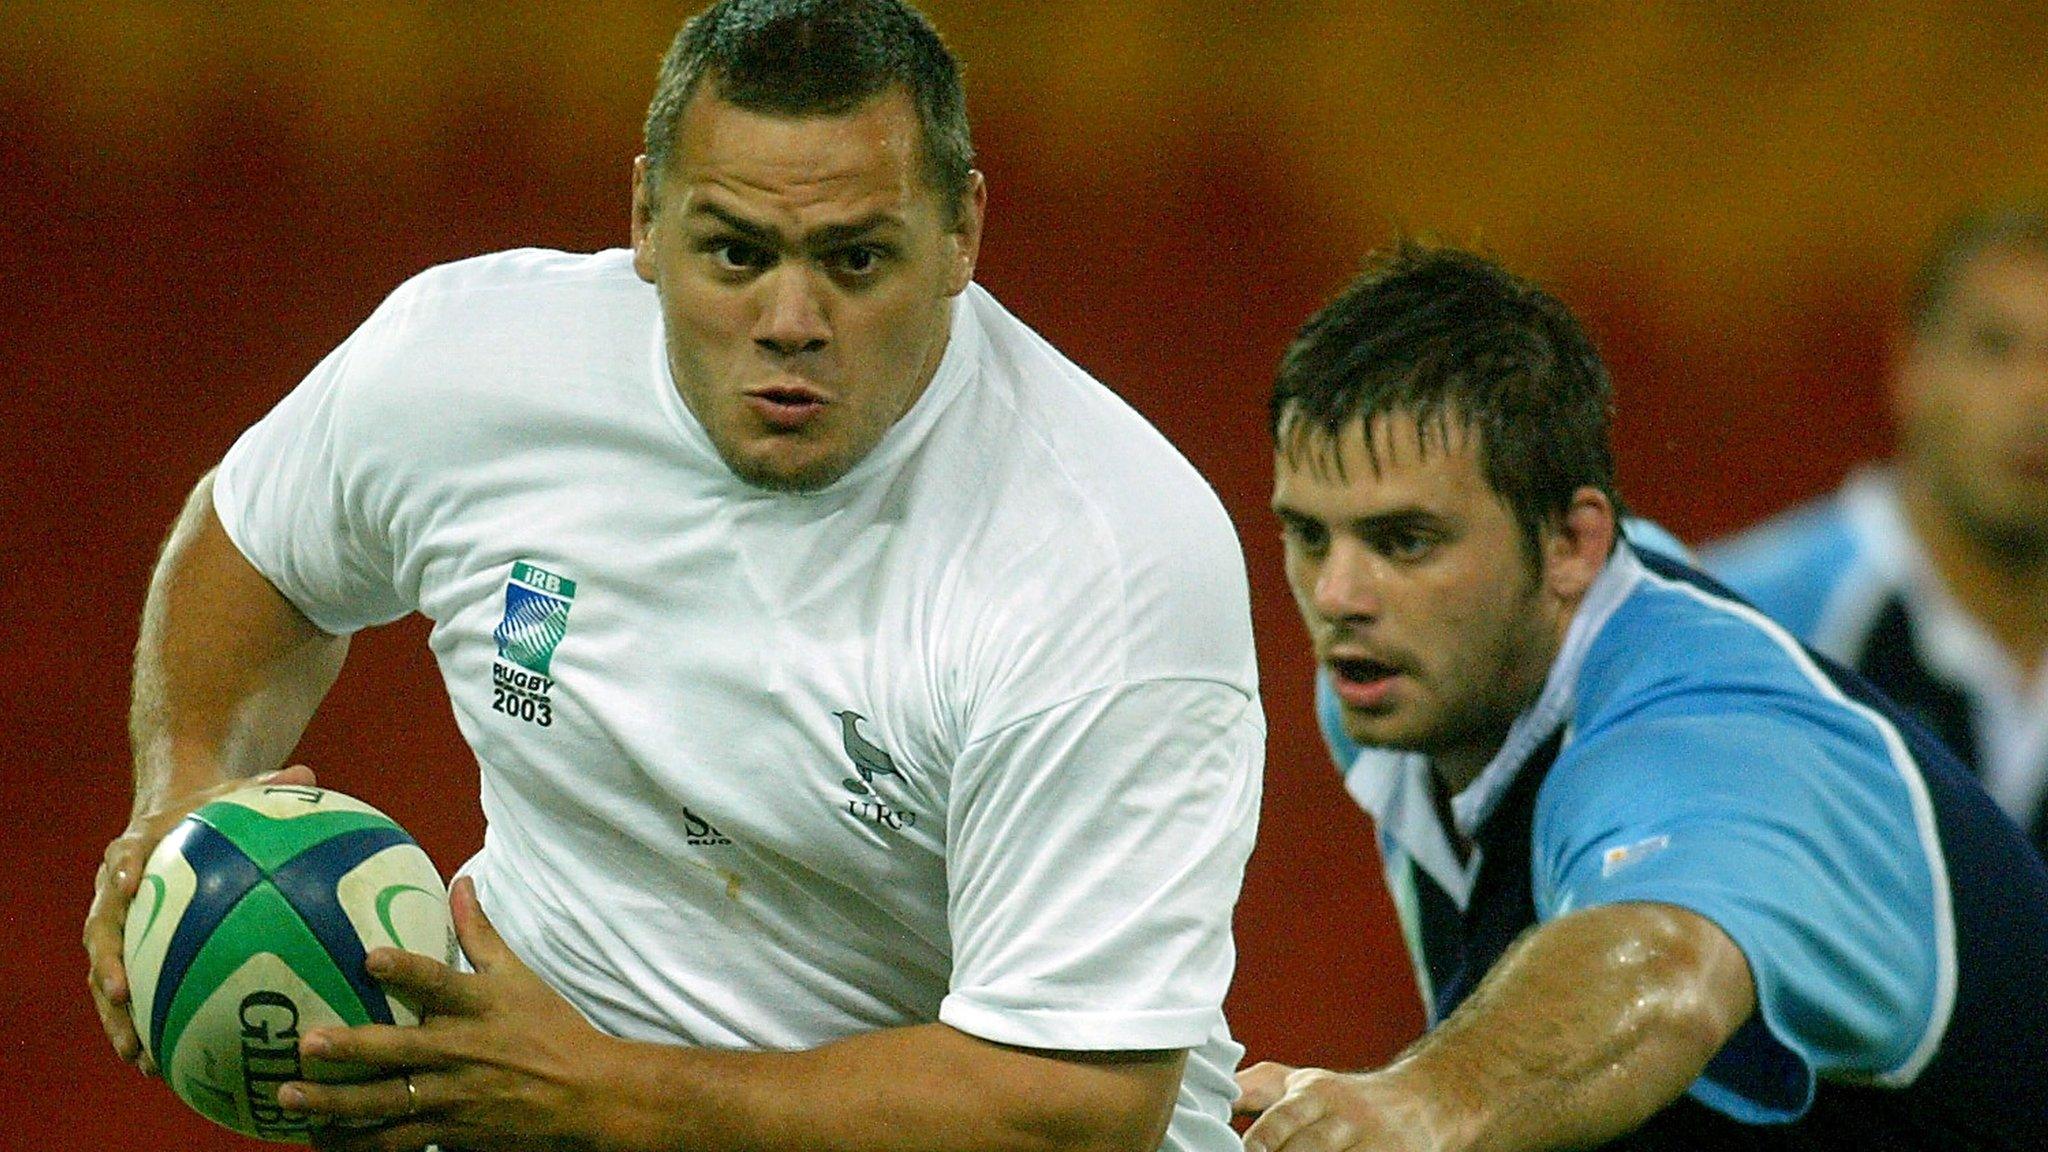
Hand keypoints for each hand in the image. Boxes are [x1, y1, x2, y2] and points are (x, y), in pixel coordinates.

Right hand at [85, 764, 318, 1071]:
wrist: (171, 823)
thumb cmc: (210, 811)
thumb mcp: (235, 794)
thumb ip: (266, 786)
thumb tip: (308, 774)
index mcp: (134, 850)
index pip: (121, 859)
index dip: (120, 873)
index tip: (126, 887)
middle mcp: (114, 893)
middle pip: (99, 934)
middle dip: (106, 968)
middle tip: (123, 999)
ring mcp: (116, 928)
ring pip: (104, 978)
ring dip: (117, 1017)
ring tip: (139, 1055)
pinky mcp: (127, 956)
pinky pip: (130, 996)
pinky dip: (143, 1027)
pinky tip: (166, 1065)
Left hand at [281, 877, 636, 1151]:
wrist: (584, 1094)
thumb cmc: (548, 1027)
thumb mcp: (517, 975)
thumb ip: (479, 932)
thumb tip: (459, 882)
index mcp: (478, 1006)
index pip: (440, 983)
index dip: (406, 970)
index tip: (370, 958)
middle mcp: (461, 1051)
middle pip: (399, 1051)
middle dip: (351, 1049)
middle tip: (305, 1044)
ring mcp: (454, 1098)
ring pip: (387, 1104)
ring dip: (337, 1103)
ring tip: (292, 1098)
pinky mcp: (451, 1133)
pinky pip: (397, 1143)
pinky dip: (360, 1145)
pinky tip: (323, 1141)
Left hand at [1238, 1064, 1454, 1151]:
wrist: (1418, 1103)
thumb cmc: (1343, 1098)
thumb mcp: (1301, 1083)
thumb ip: (1255, 1089)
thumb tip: (1210, 1094)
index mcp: (1317, 1093)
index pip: (1282, 1119)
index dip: (1259, 1141)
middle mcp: (1347, 1116)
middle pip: (1308, 1149)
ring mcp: (1374, 1144)